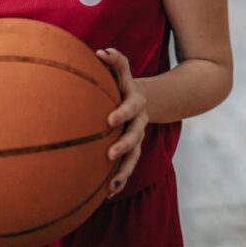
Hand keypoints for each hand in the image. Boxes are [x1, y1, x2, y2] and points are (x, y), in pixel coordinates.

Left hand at [95, 48, 148, 199]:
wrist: (144, 100)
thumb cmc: (122, 83)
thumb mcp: (122, 71)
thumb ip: (115, 61)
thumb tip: (100, 51)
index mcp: (135, 102)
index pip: (130, 106)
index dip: (122, 112)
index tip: (108, 120)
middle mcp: (138, 121)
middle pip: (135, 135)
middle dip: (124, 145)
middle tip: (109, 155)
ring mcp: (137, 138)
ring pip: (134, 157)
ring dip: (123, 172)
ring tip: (110, 187)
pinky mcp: (132, 151)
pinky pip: (127, 167)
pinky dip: (119, 181)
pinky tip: (106, 195)